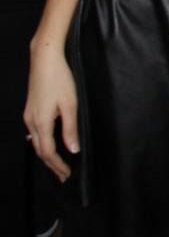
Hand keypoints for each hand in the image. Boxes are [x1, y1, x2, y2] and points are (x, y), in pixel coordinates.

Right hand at [24, 49, 78, 181]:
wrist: (45, 59)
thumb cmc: (59, 79)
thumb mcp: (70, 105)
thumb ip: (70, 129)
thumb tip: (73, 149)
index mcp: (41, 123)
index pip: (48, 153)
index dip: (58, 166)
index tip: (67, 175)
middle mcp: (31, 121)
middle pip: (39, 150)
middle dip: (51, 165)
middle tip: (62, 176)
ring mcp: (28, 115)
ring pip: (35, 142)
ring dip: (46, 155)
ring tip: (57, 164)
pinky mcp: (30, 108)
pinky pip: (34, 133)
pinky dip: (42, 143)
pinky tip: (48, 143)